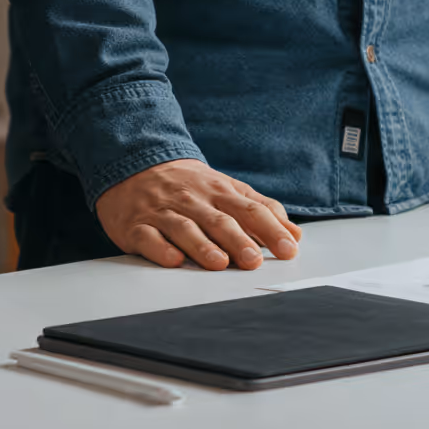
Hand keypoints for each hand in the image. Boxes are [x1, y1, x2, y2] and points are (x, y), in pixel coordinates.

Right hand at [96, 159, 304, 270]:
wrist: (134, 165)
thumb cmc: (188, 185)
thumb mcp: (226, 189)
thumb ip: (260, 210)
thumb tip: (294, 234)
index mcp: (219, 192)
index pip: (250, 210)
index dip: (271, 229)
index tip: (288, 249)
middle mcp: (193, 201)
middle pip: (219, 221)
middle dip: (238, 240)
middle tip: (254, 260)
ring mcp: (164, 212)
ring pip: (185, 229)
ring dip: (202, 246)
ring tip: (219, 263)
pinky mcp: (137, 225)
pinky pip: (149, 237)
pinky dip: (161, 249)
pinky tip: (174, 260)